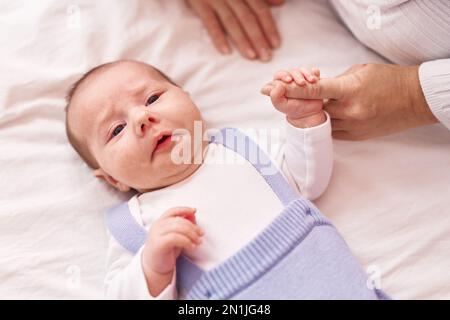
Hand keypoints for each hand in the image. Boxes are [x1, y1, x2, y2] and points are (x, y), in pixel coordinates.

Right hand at [141, 207, 203, 295]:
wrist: (153, 267)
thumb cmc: (166, 251)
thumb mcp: (176, 236)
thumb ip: (183, 225)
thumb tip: (193, 215)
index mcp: (160, 222)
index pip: (172, 211)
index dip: (184, 209)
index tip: (194, 211)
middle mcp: (157, 226)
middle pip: (178, 220)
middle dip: (193, 227)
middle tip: (201, 234)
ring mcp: (156, 234)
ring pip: (178, 228)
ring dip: (192, 234)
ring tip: (198, 242)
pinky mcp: (158, 244)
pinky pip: (175, 238)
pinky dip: (186, 241)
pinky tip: (191, 246)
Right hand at [186, 0, 283, 61]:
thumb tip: (280, 2)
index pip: (260, 9)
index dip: (269, 27)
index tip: (276, 44)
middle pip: (248, 18)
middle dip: (258, 38)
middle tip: (266, 57)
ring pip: (231, 21)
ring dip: (242, 40)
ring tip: (251, 56)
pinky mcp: (199, 2)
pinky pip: (209, 21)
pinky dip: (217, 36)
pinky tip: (225, 51)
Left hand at [263, 64, 437, 139]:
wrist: (414, 100)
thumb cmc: (388, 80)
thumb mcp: (359, 71)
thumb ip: (335, 81)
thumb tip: (315, 89)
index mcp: (350, 90)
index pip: (314, 90)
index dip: (290, 90)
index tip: (271, 88)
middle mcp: (349, 111)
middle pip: (311, 110)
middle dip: (293, 102)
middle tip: (275, 94)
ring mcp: (353, 127)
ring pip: (319, 123)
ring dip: (309, 114)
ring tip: (299, 105)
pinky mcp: (357, 137)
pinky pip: (331, 132)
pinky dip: (323, 124)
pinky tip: (319, 116)